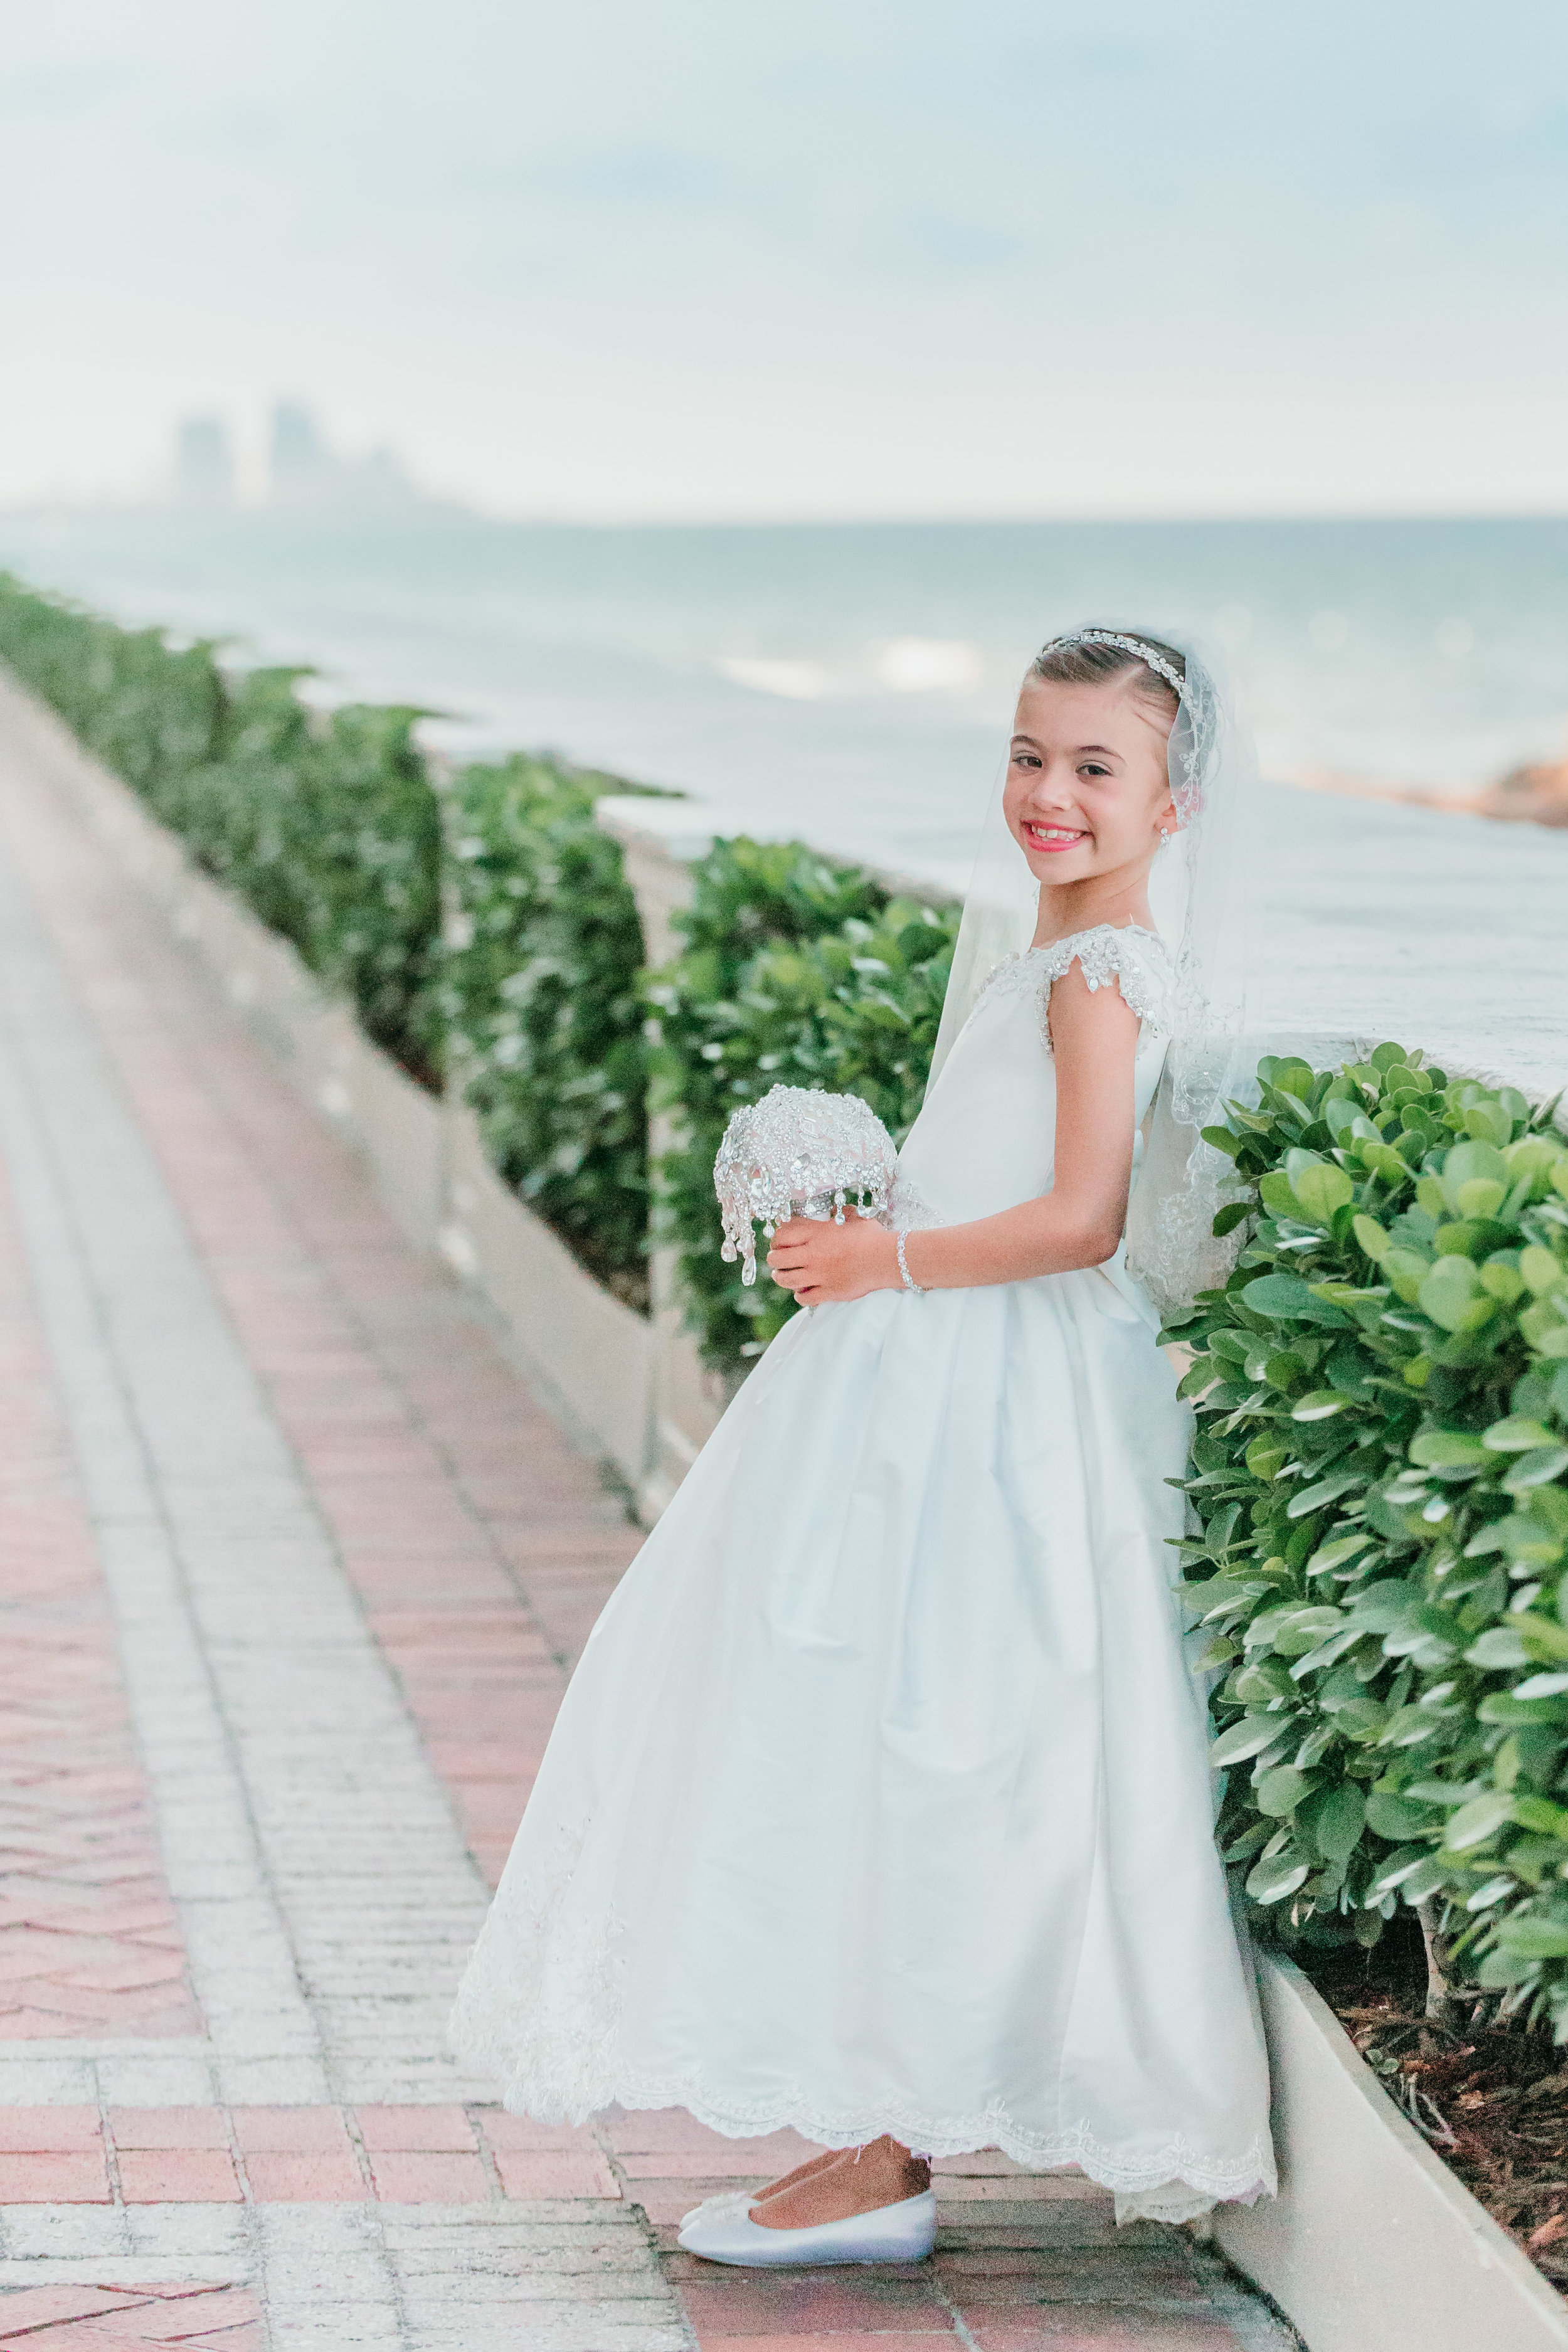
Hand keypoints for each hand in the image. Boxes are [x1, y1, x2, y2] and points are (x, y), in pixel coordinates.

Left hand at [765, 1209, 900, 1304]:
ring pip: (787, 1280)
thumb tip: (836, 1209)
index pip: (782, 1235)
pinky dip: (800, 1296)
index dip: (775, 1239)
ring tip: (781, 1276)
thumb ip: (841, 1213)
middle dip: (773, 1259)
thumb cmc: (873, 1237)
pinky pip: (805, 1298)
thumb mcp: (855, 1218)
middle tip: (776, 1259)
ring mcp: (820, 1275)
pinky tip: (802, 1293)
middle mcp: (813, 1254)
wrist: (886, 1258)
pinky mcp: (829, 1291)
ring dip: (780, 1278)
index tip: (778, 1242)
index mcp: (817, 1233)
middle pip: (778, 1259)